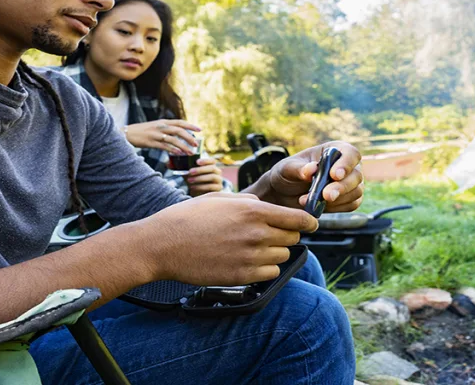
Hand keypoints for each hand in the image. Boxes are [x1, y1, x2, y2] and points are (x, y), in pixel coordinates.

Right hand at [125, 119, 200, 153]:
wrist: (128, 133)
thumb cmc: (143, 131)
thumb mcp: (156, 127)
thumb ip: (166, 129)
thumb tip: (178, 134)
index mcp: (163, 122)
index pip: (180, 122)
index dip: (190, 126)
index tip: (200, 130)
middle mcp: (161, 127)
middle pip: (179, 130)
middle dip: (189, 137)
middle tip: (197, 144)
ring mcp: (156, 134)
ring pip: (173, 139)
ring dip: (183, 146)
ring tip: (190, 152)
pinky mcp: (151, 142)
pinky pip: (164, 146)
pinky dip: (173, 150)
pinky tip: (179, 153)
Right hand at [138, 192, 316, 285]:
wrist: (163, 245)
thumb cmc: (187, 218)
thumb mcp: (218, 198)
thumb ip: (247, 200)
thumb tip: (264, 205)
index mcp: (252, 210)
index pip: (298, 218)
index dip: (308, 221)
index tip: (311, 224)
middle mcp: (256, 233)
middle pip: (293, 237)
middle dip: (286, 234)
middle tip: (269, 234)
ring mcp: (250, 257)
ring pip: (282, 256)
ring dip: (274, 252)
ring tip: (252, 247)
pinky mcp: (242, 276)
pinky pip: (270, 273)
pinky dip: (265, 269)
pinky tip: (248, 261)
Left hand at [185, 156, 223, 196]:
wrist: (198, 194)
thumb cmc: (194, 181)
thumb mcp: (190, 174)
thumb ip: (188, 169)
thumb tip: (180, 165)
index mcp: (211, 166)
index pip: (212, 161)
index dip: (205, 160)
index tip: (196, 162)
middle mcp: (217, 172)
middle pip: (212, 168)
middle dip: (200, 169)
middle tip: (190, 171)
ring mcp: (219, 181)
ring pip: (212, 177)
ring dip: (200, 178)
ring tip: (190, 180)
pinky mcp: (218, 189)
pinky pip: (211, 186)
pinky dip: (201, 187)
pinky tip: (193, 187)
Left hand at [245, 141, 363, 213]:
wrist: (284, 193)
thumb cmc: (287, 174)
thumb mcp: (286, 169)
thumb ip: (298, 169)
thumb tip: (312, 169)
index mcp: (335, 149)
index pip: (351, 153)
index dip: (346, 164)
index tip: (333, 175)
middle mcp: (347, 165)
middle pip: (356, 175)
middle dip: (342, 187)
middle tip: (326, 195)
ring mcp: (350, 183)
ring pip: (356, 192)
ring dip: (336, 200)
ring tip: (307, 200)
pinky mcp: (349, 199)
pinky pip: (351, 205)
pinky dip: (335, 208)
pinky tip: (318, 207)